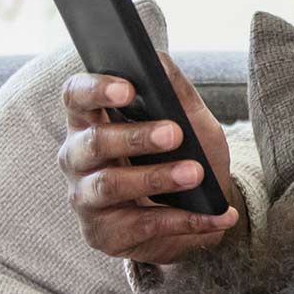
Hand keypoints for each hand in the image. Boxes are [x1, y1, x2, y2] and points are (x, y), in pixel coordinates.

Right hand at [58, 50, 239, 264]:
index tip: (129, 88)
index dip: (96, 89)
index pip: (75, 96)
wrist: (196, 211)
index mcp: (89, 120)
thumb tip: (157, 59)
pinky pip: (141, 226)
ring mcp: (85, 199)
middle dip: (135, 137)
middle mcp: (77, 158)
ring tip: (195, 173)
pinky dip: (185, 221)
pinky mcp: (104, 234)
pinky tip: (217, 214)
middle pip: (93, 142)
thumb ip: (174, 90)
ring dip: (156, 178)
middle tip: (174, 133)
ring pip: (110, 185)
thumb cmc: (184, 155)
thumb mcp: (189, 120)